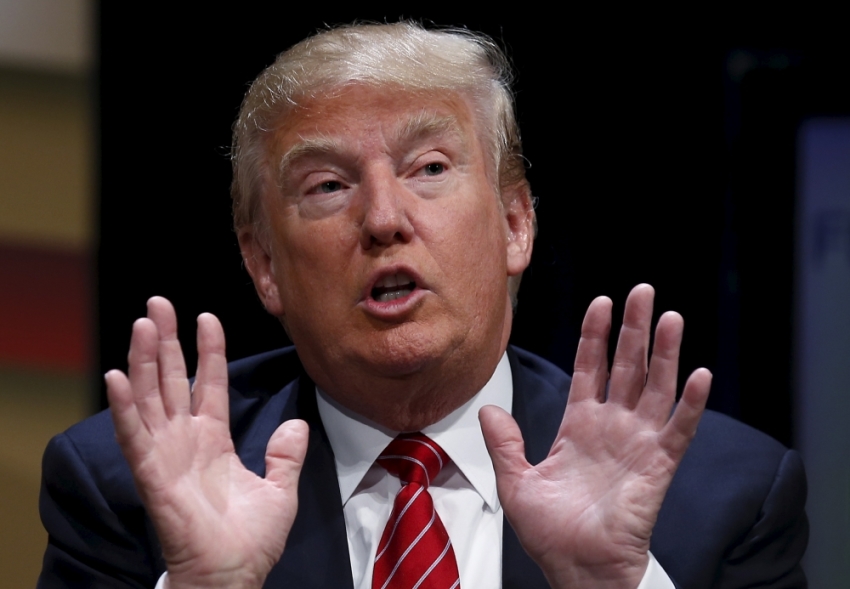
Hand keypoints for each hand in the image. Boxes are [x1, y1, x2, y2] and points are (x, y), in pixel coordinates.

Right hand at [106, 297, 307, 588]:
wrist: (234, 575)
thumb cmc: (252, 540)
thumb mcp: (280, 490)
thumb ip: (286, 455)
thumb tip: (298, 424)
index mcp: (214, 439)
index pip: (210, 383)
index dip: (209, 351)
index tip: (207, 317)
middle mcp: (186, 440)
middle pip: (172, 380)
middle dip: (165, 341)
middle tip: (158, 304)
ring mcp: (166, 454)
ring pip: (151, 397)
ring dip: (144, 360)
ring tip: (143, 323)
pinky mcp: (152, 475)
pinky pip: (135, 435)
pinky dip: (125, 406)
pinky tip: (117, 375)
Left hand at [480, 284, 710, 587]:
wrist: (577, 569)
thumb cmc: (551, 532)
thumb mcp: (516, 482)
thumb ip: (505, 443)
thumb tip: (488, 407)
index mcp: (579, 426)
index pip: (589, 368)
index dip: (595, 336)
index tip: (601, 303)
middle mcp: (611, 427)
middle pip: (627, 367)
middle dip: (634, 329)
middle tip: (643, 291)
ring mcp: (637, 444)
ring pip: (656, 388)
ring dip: (665, 353)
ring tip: (671, 318)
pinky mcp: (657, 467)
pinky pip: (677, 431)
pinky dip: (689, 404)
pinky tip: (698, 375)